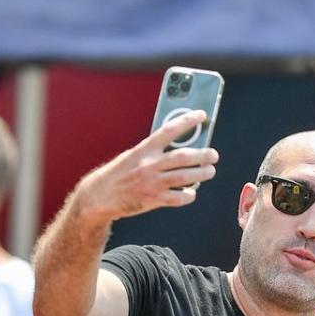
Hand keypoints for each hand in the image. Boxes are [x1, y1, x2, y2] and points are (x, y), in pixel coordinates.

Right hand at [74, 109, 218, 224]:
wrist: (100, 195)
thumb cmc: (120, 173)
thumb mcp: (133, 156)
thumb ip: (154, 152)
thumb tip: (181, 148)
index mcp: (144, 150)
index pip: (168, 130)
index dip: (187, 121)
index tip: (201, 115)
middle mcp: (149, 165)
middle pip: (182, 157)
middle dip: (202, 155)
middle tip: (213, 155)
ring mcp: (152, 183)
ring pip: (184, 177)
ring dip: (201, 174)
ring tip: (210, 171)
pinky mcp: (153, 199)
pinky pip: (178, 198)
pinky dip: (188, 195)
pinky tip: (191, 192)